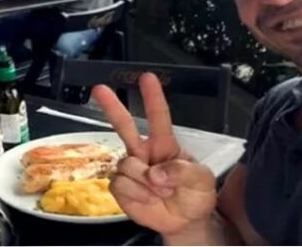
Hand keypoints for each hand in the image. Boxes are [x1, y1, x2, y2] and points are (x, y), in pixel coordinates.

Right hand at [92, 73, 216, 236]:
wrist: (185, 223)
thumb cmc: (195, 195)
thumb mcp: (202, 180)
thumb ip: (183, 171)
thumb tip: (155, 173)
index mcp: (165, 144)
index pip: (159, 116)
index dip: (153, 96)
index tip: (147, 78)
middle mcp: (143, 152)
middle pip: (124, 125)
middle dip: (111, 106)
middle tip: (99, 89)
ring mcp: (130, 169)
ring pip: (126, 165)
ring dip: (145, 183)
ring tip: (162, 193)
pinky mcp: (120, 188)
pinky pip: (120, 185)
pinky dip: (136, 195)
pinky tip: (148, 200)